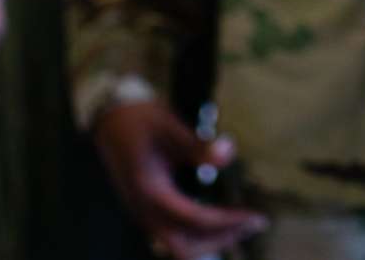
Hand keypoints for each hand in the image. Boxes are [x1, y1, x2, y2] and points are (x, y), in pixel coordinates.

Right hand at [94, 99, 267, 259]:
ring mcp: (143, 214)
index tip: (255, 215)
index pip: (196, 220)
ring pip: (178, 245)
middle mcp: (144, 211)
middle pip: (185, 247)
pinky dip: (197, 233)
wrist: (108, 118)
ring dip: (210, 240)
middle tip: (252, 225)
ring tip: (239, 224)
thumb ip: (198, 146)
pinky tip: (216, 218)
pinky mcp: (145, 210)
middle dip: (221, 240)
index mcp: (151, 192)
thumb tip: (228, 152)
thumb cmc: (139, 119)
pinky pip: (172, 234)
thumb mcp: (170, 126)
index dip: (228, 221)